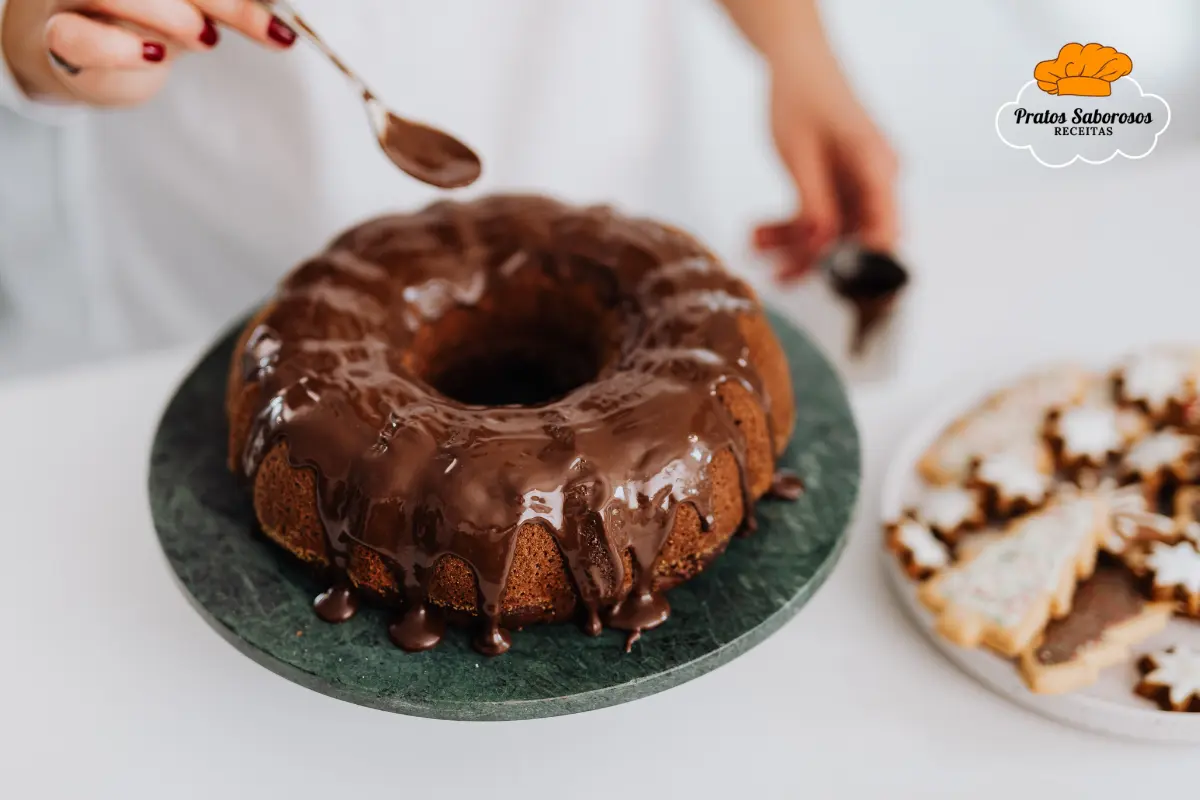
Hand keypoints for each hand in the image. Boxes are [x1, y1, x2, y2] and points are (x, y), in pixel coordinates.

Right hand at [1, 0, 298, 106]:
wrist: (85, 52)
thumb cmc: (149, 17)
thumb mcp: (201, 4)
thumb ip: (235, 2)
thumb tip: (283, 20)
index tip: (274, 17)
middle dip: (222, 1)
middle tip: (263, 26)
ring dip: (171, 15)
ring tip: (208, 38)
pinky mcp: (62, 38)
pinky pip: (77, 37)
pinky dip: (119, 47)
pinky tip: (154, 55)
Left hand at [754, 57, 899, 282]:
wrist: (796, 64)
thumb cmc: (802, 97)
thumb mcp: (800, 155)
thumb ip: (814, 205)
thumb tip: (822, 248)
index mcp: (879, 167)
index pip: (885, 230)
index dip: (865, 264)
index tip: (835, 284)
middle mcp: (877, 178)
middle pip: (856, 236)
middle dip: (816, 258)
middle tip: (780, 274)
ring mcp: (859, 182)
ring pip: (833, 231)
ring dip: (795, 243)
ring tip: (757, 245)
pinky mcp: (839, 185)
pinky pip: (819, 217)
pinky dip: (791, 226)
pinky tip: (760, 233)